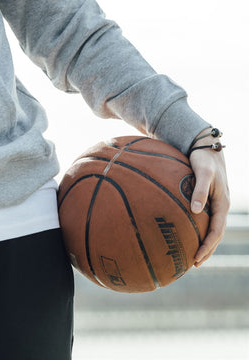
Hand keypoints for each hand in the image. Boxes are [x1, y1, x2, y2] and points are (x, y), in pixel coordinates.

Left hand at [188, 127, 229, 266]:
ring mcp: (215, 203)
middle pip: (215, 234)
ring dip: (204, 243)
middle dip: (207, 250)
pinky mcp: (207, 199)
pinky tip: (188, 234)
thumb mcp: (203, 173)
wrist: (206, 146)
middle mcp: (220, 206)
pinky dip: (199, 230)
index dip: (207, 246)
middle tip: (193, 264)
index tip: (196, 258)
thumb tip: (194, 211)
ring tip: (192, 256)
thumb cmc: (204, 159)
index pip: (216, 231)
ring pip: (211, 228)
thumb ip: (199, 190)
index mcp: (222, 203)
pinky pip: (205, 219)